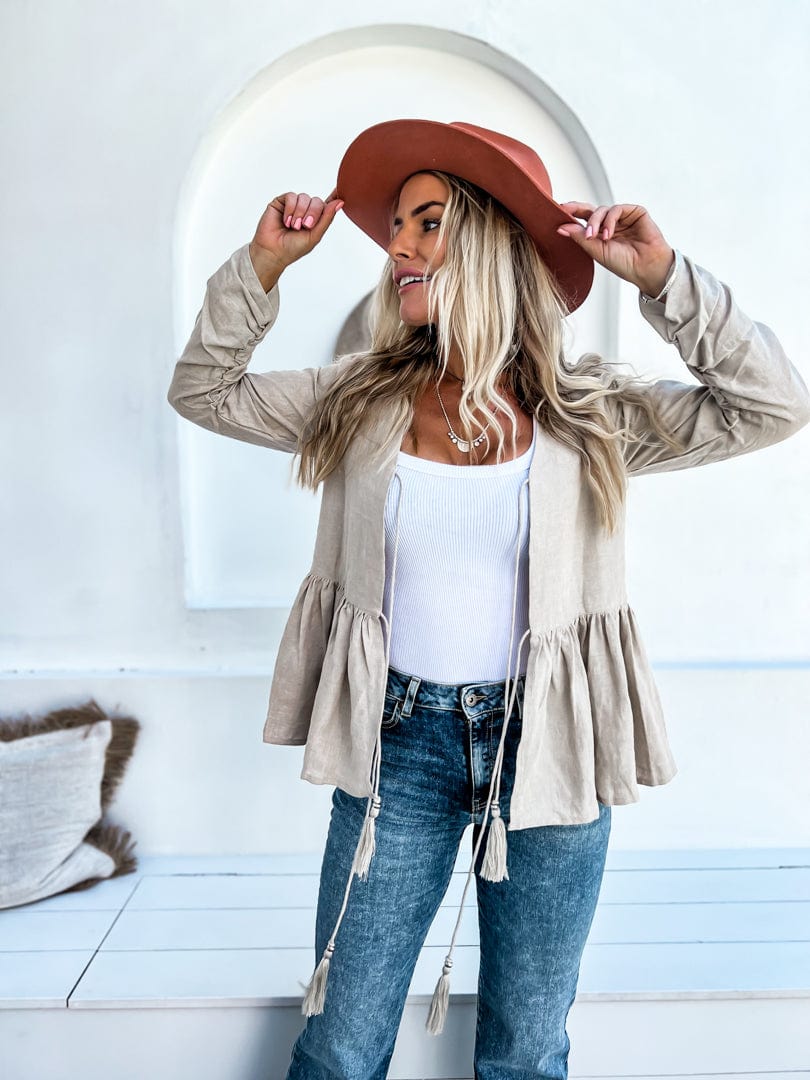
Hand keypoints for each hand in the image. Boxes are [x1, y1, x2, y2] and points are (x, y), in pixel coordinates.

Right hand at [250, 187, 343, 273]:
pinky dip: (290, 209)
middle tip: (305, 226)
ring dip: (300, 213)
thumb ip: (327, 218)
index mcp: (316, 219)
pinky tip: (286, 220)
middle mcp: (305, 210)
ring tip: (293, 226)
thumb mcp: (315, 235)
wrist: (273, 251)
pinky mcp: (281, 202)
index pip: (327, 205)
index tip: (342, 189)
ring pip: (304, 197)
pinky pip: (291, 196)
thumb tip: (340, 202)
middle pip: (317, 201)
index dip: (335, 196)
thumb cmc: (293, 248)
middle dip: (313, 213)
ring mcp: (293, 205)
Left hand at [556, 202, 674, 295]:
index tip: (557, 211)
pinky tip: (608, 234)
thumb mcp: (596, 251)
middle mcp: (610, 224)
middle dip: (577, 209)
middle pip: (590, 210)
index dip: (571, 214)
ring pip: (602, 210)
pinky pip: (616, 209)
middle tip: (565, 210)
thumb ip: (580, 237)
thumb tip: (561, 227)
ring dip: (595, 222)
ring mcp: (623, 217)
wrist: (645, 268)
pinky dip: (610, 220)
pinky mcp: (635, 212)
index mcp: (600, 234)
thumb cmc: (623, 263)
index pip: (583, 220)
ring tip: (595, 237)